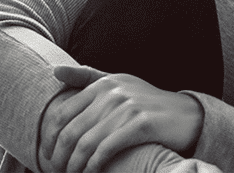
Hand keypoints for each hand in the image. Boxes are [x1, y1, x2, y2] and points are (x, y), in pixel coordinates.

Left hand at [39, 65, 202, 172]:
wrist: (186, 114)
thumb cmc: (145, 102)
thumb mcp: (117, 84)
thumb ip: (86, 77)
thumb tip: (54, 70)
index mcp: (102, 83)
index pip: (62, 113)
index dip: (50, 137)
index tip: (48, 154)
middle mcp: (112, 92)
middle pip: (71, 130)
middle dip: (59, 156)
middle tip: (55, 169)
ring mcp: (127, 107)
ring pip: (86, 143)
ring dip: (74, 165)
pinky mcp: (141, 124)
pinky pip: (107, 149)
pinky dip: (94, 165)